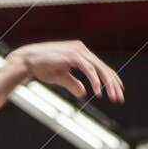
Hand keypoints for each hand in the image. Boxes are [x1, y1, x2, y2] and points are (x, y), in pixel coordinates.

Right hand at [7, 40, 123, 103]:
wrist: (27, 61)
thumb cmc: (42, 68)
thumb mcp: (61, 77)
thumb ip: (73, 84)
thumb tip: (84, 93)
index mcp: (81, 53)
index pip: (101, 67)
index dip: (112, 79)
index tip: (119, 91)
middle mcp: (82, 50)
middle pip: (104, 68)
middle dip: (114, 84)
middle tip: (120, 99)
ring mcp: (78, 51)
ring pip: (99, 69)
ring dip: (108, 85)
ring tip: (113, 98)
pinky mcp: (73, 55)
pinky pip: (89, 70)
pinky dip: (95, 82)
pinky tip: (98, 93)